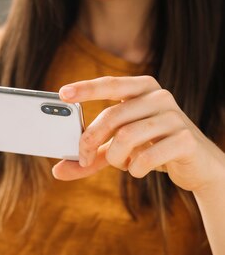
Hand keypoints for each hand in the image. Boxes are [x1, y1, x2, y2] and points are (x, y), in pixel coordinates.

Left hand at [52, 75, 224, 194]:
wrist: (196, 165)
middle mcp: (159, 97)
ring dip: (115, 158)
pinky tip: (139, 169)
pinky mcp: (185, 140)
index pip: (111, 84)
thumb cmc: (151, 150)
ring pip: (126, 137)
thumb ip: (90, 158)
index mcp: (142, 91)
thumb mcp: (118, 151)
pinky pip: (146, 157)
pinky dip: (135, 169)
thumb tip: (58, 170)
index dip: (86, 88)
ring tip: (123, 164)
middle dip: (90, 141)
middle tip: (83, 158)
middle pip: (111, 116)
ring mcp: (175, 117)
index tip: (62, 93)